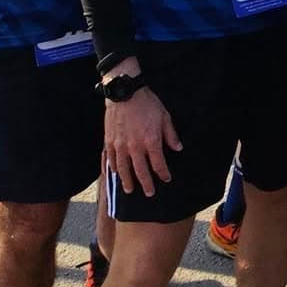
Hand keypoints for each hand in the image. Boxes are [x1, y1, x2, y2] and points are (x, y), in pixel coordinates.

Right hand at [104, 79, 181, 194]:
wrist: (125, 93)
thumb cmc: (147, 104)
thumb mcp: (165, 117)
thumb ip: (171, 135)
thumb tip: (178, 148)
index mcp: (151, 141)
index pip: (158, 164)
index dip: (163, 174)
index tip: (166, 179)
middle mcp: (135, 147)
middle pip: (140, 171)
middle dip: (146, 184)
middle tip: (149, 193)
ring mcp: (120, 145)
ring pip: (123, 169)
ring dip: (126, 181)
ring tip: (129, 190)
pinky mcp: (109, 141)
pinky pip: (110, 160)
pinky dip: (112, 169)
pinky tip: (114, 175)